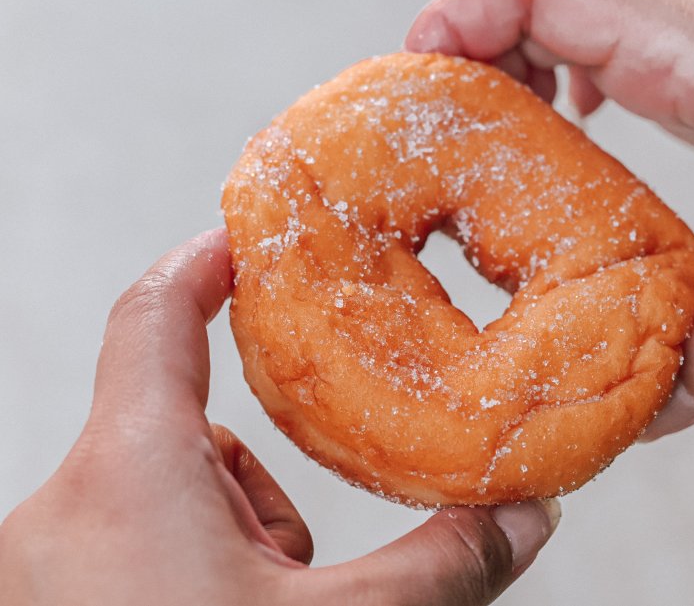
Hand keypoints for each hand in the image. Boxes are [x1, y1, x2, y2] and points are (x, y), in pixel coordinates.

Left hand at [0, 229, 558, 604]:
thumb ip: (441, 568)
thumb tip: (531, 514)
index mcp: (125, 478)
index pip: (153, 318)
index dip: (204, 262)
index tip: (248, 234)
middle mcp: (66, 510)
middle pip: (182, 428)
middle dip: (263, 477)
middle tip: (302, 552)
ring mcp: (52, 561)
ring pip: (165, 495)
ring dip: (235, 532)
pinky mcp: (61, 596)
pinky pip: (134, 542)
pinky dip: (195, 565)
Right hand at [406, 0, 693, 437]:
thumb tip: (652, 410)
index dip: (474, 16)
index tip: (419, 65)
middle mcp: (691, 37)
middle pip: (547, 4)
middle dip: (473, 47)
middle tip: (425, 119)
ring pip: (573, 28)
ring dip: (512, 65)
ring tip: (473, 131)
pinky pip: (607, 61)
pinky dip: (561, 84)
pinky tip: (559, 131)